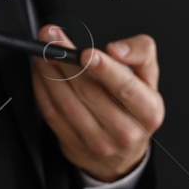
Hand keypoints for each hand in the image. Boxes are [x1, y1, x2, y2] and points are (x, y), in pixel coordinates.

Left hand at [30, 26, 163, 181]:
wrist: (122, 151)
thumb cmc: (134, 105)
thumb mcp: (148, 76)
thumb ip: (142, 52)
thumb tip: (117, 49)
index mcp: (148, 112)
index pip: (125, 88)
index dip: (105, 69)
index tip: (86, 53)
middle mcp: (124, 131)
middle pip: (89, 92)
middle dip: (66, 61)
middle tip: (51, 38)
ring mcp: (97, 142)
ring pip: (66, 103)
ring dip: (49, 73)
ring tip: (42, 51)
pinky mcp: (73, 145)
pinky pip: (52, 114)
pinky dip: (42, 89)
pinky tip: (41, 72)